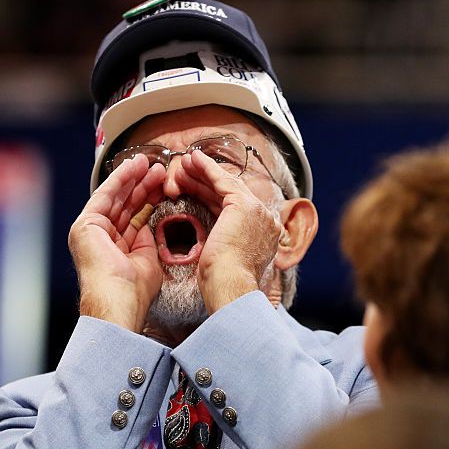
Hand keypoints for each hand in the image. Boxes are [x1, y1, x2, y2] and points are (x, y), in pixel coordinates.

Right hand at [69, 155, 166, 331]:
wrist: (120, 301)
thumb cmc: (134, 291)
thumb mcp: (146, 259)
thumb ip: (146, 242)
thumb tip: (149, 226)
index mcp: (114, 249)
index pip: (133, 217)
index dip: (147, 199)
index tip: (161, 185)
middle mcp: (100, 239)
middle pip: (124, 205)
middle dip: (141, 185)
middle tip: (158, 168)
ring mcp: (90, 231)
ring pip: (115, 197)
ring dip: (132, 178)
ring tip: (150, 162)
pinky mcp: (85, 225)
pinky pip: (105, 195)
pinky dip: (120, 179)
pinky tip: (134, 167)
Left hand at [173, 150, 282, 311]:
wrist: (230, 289)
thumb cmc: (222, 285)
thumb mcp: (224, 261)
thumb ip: (224, 245)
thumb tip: (214, 245)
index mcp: (262, 236)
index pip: (231, 208)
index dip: (210, 195)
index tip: (191, 189)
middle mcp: (265, 220)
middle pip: (228, 194)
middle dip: (203, 182)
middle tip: (183, 173)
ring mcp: (257, 211)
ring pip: (224, 185)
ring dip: (201, 172)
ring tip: (183, 164)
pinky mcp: (244, 205)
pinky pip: (222, 180)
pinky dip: (206, 168)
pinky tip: (193, 160)